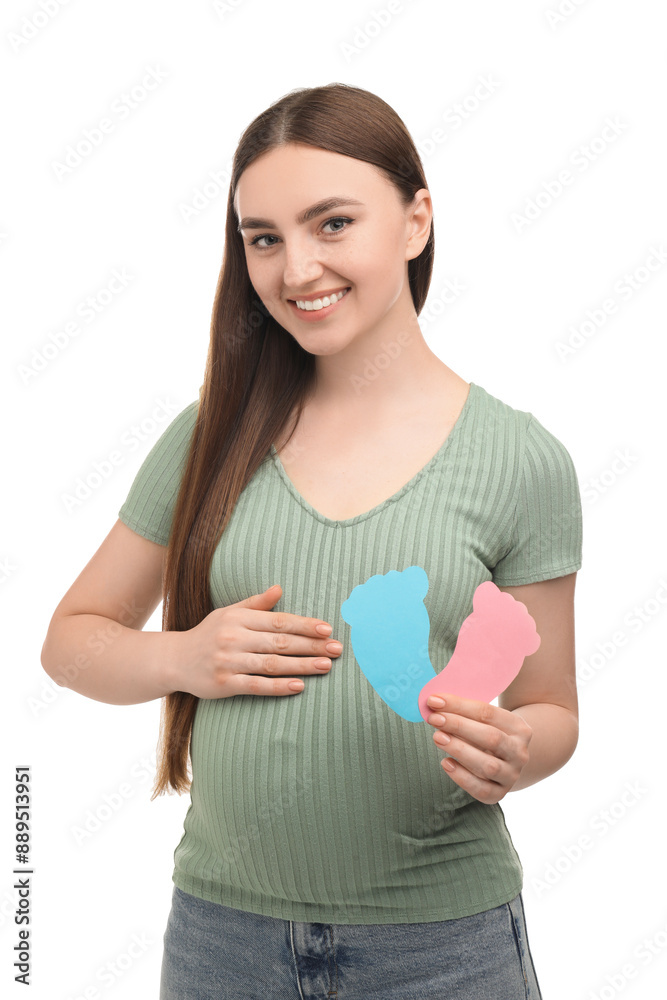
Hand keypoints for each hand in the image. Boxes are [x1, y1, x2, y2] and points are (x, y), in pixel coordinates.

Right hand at [168, 584, 342, 699]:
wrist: (174, 661)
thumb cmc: (207, 634)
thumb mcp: (228, 613)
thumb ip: (256, 604)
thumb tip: (279, 589)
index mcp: (238, 618)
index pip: (279, 621)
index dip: (305, 625)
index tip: (327, 629)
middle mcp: (233, 637)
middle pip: (280, 642)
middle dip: (311, 646)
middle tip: (336, 649)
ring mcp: (228, 661)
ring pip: (272, 664)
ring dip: (302, 665)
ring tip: (326, 666)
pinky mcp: (224, 684)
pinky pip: (257, 685)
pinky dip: (279, 686)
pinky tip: (300, 686)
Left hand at [425, 693, 532, 803]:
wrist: (507, 761)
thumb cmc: (488, 734)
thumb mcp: (484, 721)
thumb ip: (463, 712)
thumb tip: (434, 703)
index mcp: (519, 728)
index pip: (488, 713)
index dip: (459, 706)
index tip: (435, 701)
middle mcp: (519, 753)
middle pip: (491, 738)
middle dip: (459, 726)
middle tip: (434, 719)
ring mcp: (512, 775)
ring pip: (487, 765)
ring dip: (459, 750)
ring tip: (437, 737)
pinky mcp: (499, 794)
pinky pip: (481, 789)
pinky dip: (462, 777)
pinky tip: (446, 763)